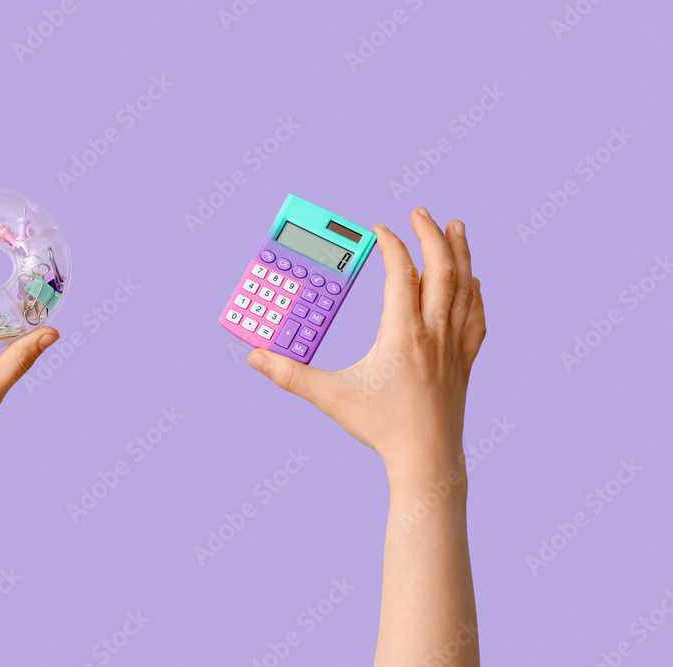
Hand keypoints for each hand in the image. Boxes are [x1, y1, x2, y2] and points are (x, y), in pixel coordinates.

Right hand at [248, 208, 485, 478]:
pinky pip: (476, 317)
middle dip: (431, 235)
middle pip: (441, 269)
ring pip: (465, 287)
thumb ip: (290, 374)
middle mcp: (433, 333)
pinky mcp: (465, 362)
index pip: (400, 274)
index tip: (378, 229)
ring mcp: (454, 346)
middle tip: (421, 212)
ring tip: (455, 227)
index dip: (390, 245)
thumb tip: (256, 357)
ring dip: (460, 253)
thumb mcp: (330, 397)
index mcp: (402, 334)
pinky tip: (475, 281)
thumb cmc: (380, 427)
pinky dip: (476, 292)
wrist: (427, 459)